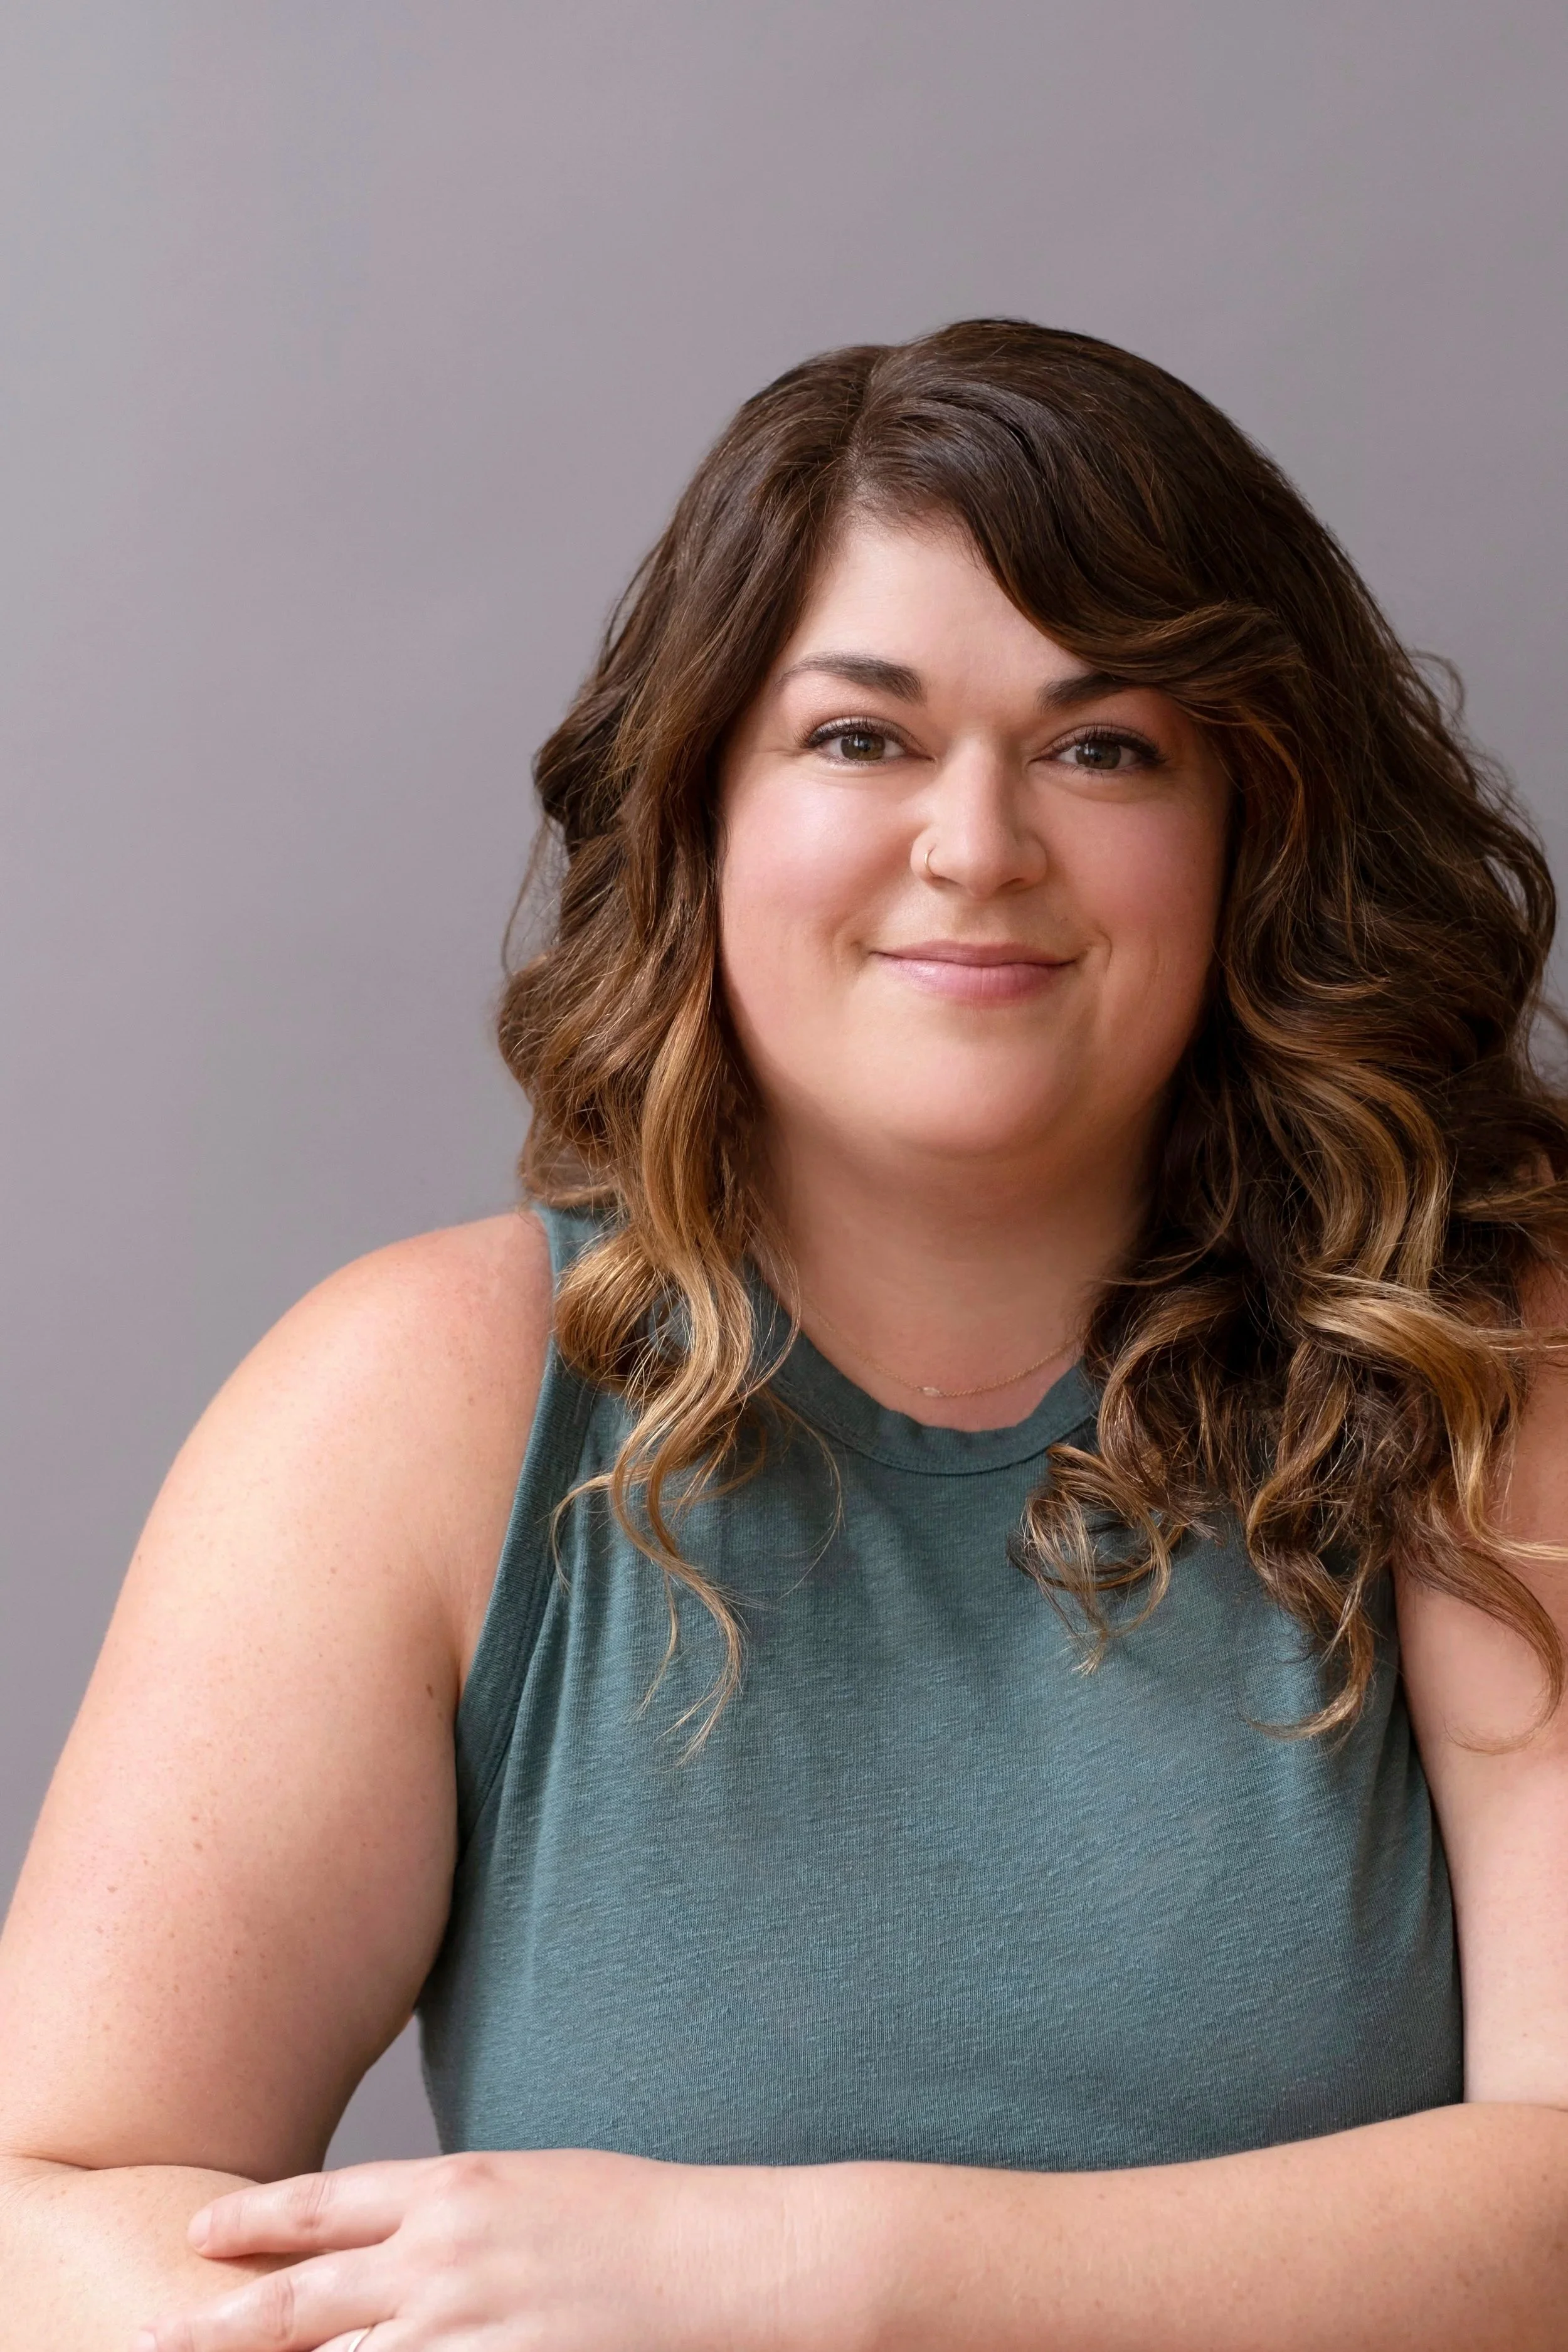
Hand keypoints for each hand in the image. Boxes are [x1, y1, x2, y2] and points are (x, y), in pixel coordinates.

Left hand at [131, 2147, 856, 2351]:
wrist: (729, 2260)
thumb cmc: (645, 2218)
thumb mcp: (541, 2187)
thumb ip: (465, 2212)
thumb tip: (410, 2237)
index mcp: (461, 2186)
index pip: (327, 2203)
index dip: (257, 2221)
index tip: (201, 2234)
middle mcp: (448, 2253)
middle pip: (307, 2296)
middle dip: (223, 2321)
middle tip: (154, 2335)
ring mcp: (471, 2325)